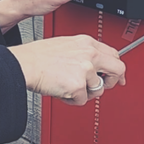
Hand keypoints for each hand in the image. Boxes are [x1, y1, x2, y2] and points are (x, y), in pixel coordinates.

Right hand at [8, 35, 125, 104]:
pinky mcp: (78, 87)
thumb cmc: (38, 56)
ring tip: (68, 85)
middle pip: (118, 69)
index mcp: (87, 43)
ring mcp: (86, 71)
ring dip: (85, 92)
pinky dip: (71, 99)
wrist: (26, 64)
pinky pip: (82, 100)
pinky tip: (62, 90)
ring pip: (98, 89)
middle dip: (113, 81)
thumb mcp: (66, 45)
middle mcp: (90, 55)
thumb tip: (94, 66)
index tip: (117, 75)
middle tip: (103, 85)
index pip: (113, 54)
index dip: (116, 67)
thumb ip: (84, 53)